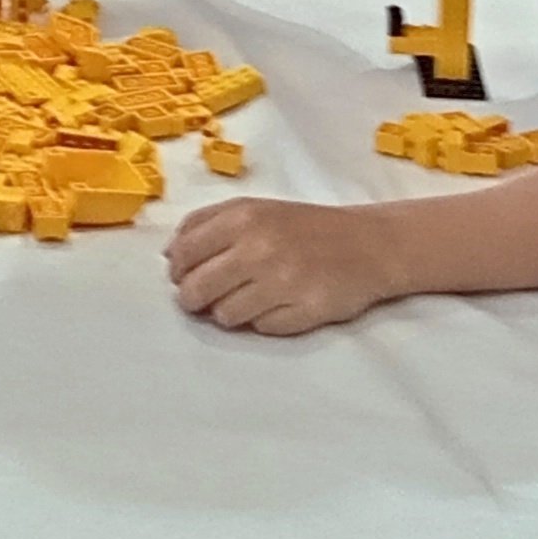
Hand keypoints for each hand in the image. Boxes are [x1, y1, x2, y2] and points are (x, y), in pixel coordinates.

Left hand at [166, 194, 403, 333]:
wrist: (368, 243)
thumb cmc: (302, 226)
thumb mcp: (253, 210)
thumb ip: (207, 224)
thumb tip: (169, 255)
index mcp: (242, 217)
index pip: (184, 254)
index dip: (177, 271)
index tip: (184, 276)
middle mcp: (258, 248)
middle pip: (196, 290)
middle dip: (192, 300)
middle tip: (202, 300)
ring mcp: (283, 282)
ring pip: (225, 316)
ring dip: (228, 313)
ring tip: (247, 299)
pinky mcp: (305, 311)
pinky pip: (261, 329)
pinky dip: (263, 322)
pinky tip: (277, 305)